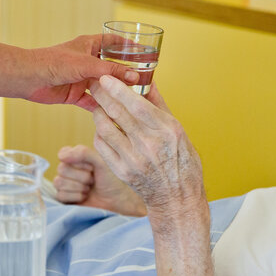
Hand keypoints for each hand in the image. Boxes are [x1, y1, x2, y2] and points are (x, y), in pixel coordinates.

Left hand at [26, 35, 138, 110]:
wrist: (29, 78)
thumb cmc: (54, 63)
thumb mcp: (87, 64)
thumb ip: (111, 71)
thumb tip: (135, 77)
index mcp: (89, 45)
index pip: (114, 42)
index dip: (129, 45)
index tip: (146, 52)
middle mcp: (87, 61)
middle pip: (112, 67)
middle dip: (126, 74)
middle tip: (145, 81)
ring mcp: (81, 78)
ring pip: (104, 86)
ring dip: (116, 93)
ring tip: (134, 100)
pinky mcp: (75, 94)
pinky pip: (92, 102)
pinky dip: (102, 108)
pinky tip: (115, 114)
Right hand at [54, 145, 145, 215]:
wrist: (117, 201)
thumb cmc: (111, 180)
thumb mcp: (101, 162)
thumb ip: (83, 153)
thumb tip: (61, 156)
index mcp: (76, 157)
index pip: (63, 153)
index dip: (78, 161)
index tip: (91, 167)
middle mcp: (68, 170)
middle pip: (61, 169)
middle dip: (81, 176)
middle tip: (93, 180)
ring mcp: (65, 184)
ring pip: (59, 182)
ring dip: (79, 187)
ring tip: (89, 189)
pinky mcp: (64, 198)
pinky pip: (60, 195)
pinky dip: (75, 196)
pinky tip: (84, 197)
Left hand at [88, 75, 207, 228]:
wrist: (177, 197)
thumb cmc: (182, 162)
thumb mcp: (179, 130)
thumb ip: (160, 105)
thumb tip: (148, 80)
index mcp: (167, 131)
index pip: (137, 105)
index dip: (118, 89)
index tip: (106, 77)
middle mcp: (150, 144)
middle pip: (117, 113)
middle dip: (102, 95)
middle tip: (94, 83)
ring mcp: (134, 159)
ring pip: (105, 128)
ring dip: (98, 113)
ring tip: (99, 105)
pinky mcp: (122, 171)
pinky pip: (102, 146)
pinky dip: (99, 133)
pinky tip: (103, 127)